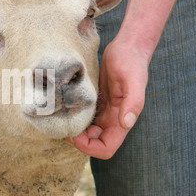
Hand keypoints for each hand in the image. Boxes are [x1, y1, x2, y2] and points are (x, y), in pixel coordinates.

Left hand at [69, 36, 150, 158]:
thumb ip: (133, 102)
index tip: (75, 135)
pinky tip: (65, 109)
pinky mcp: (97, 104)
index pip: (106, 148)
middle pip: (93, 144)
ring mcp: (105, 113)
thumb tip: (126, 124)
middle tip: (63, 125)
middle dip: (78, 141)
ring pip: (87, 133)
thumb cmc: (131, 61)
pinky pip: (85, 119)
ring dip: (75, 132)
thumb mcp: (133, 79)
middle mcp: (114, 120)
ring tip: (62, 118)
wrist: (128, 47)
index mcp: (122, 120)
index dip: (89, 147)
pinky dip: (74, 120)